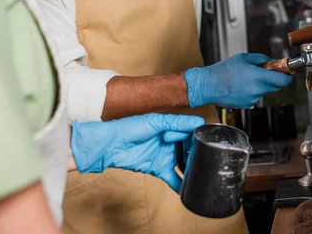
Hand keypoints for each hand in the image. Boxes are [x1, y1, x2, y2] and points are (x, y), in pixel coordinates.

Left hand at [71, 114, 204, 192]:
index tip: (192, 140)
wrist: (111, 145)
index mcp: (172, 128)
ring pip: (184, 164)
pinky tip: (188, 189)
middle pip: (190, 149)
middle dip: (197, 153)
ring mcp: (166, 156)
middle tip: (200, 157)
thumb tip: (198, 121)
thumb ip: (177, 122)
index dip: (194, 136)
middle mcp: (171, 143)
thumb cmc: (130, 128)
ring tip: (200, 171)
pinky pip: (173, 178)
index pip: (191, 133)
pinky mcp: (159, 169)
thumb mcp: (156, 122)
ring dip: (192, 168)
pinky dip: (181, 184)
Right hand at [185, 53, 291, 108]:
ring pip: (264, 91)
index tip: (285, 72)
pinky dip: (252, 91)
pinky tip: (241, 86)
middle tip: (263, 71)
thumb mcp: (244, 58)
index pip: (283, 81)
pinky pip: (256, 96)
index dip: (286, 76)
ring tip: (245, 78)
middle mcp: (258, 90)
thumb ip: (261, 59)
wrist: (208, 86)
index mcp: (258, 77)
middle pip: (276, 86)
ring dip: (260, 85)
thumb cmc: (223, 71)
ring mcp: (253, 99)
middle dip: (272, 79)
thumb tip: (271, 62)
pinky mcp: (248, 105)